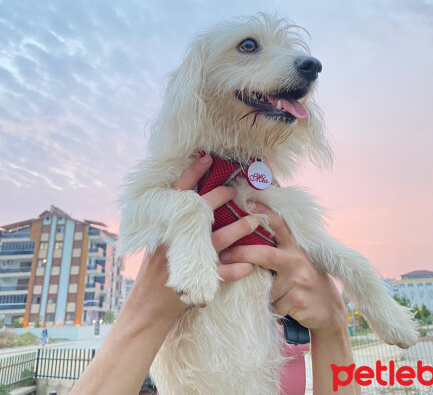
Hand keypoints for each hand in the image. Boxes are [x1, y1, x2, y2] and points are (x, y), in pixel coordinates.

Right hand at [128, 154, 259, 322]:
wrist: (146, 306)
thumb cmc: (154, 268)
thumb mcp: (155, 238)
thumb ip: (170, 220)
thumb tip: (187, 195)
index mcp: (163, 227)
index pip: (177, 194)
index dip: (192, 174)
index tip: (207, 159)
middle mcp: (175, 240)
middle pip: (200, 213)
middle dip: (219, 198)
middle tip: (235, 189)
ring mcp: (187, 260)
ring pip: (217, 241)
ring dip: (238, 229)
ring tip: (254, 221)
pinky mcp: (196, 282)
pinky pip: (220, 275)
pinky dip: (236, 269)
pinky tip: (249, 265)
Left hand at [219, 202, 346, 336]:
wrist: (331, 312)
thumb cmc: (308, 283)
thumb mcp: (298, 261)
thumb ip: (281, 250)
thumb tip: (250, 236)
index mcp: (297, 247)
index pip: (280, 224)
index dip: (263, 212)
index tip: (247, 203)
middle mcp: (298, 260)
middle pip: (265, 253)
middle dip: (242, 254)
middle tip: (223, 255)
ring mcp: (299, 280)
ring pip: (265, 286)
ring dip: (262, 293)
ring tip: (275, 296)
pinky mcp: (298, 300)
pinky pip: (272, 304)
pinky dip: (272, 307)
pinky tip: (285, 308)